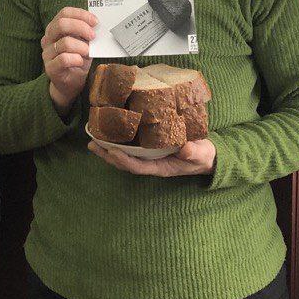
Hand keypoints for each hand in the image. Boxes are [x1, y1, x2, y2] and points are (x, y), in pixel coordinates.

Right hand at [41, 6, 95, 116]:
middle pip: (61, 24)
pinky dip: (76, 59)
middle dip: (81, 27)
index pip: (64, 13)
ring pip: (65, 43)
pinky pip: (64, 59)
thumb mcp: (83, 43)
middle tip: (93, 36)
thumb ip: (86, 33)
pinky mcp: (50, 68)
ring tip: (88, 52)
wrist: (70, 83)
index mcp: (55, 28)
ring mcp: (47, 53)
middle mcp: (48, 38)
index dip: (81, 15)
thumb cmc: (77, 59)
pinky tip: (80, 62)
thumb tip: (98, 25)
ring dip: (81, 47)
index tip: (95, 22)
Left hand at [88, 138, 216, 176]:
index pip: (137, 166)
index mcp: (160, 167)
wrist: (206, 156)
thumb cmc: (202, 156)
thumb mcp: (201, 154)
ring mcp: (150, 156)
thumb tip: (184, 148)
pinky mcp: (151, 147)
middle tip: (92, 145)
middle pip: (125, 162)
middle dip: (108, 155)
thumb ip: (193, 152)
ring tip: (93, 139)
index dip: (124, 160)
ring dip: (109, 149)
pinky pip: (132, 146)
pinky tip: (109, 131)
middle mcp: (151, 163)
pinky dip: (119, 140)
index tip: (111, 152)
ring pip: (125, 155)